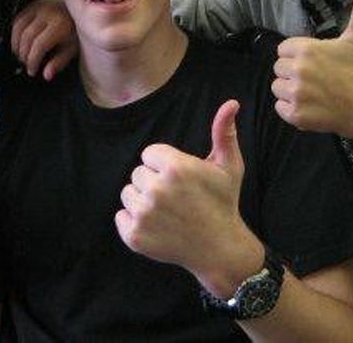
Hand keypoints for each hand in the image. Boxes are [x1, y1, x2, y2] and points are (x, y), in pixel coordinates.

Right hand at [11, 0, 76, 79]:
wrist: (79, 10)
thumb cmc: (75, 33)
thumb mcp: (71, 50)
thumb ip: (59, 63)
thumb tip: (46, 75)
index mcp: (60, 25)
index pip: (39, 45)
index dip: (32, 60)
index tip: (32, 71)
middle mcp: (48, 13)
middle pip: (27, 37)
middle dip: (24, 54)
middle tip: (26, 65)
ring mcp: (39, 6)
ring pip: (18, 27)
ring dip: (16, 44)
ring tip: (22, 56)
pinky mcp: (33, 4)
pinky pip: (18, 20)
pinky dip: (15, 34)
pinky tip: (20, 44)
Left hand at [115, 100, 254, 282]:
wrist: (220, 249)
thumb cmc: (223, 203)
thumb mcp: (228, 166)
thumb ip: (224, 132)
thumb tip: (231, 102)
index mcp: (176, 168)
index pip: (149, 154)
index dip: (164, 165)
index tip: (181, 179)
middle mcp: (157, 189)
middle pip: (138, 173)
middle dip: (154, 182)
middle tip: (176, 198)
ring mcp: (144, 214)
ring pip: (128, 193)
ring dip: (142, 200)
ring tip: (166, 211)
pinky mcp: (134, 235)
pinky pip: (121, 216)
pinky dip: (133, 221)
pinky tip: (156, 226)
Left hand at [272, 0, 352, 139]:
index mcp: (306, 49)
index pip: (283, 50)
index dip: (297, 56)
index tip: (316, 63)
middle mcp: (299, 70)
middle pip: (278, 69)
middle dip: (293, 73)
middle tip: (316, 79)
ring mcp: (297, 94)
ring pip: (277, 88)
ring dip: (291, 92)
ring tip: (314, 93)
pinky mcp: (296, 115)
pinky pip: (279, 108)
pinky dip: (291, 110)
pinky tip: (311, 106)